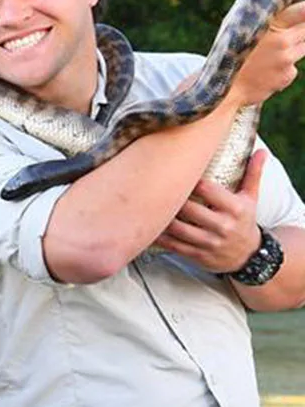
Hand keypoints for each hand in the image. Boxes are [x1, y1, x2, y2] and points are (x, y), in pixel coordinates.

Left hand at [153, 150, 264, 271]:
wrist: (248, 255)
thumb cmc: (244, 220)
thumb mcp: (251, 198)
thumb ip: (253, 174)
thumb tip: (261, 150)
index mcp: (235, 208)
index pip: (207, 189)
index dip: (189, 180)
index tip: (176, 170)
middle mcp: (223, 226)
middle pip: (188, 209)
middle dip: (172, 198)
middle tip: (154, 185)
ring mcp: (209, 243)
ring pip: (178, 228)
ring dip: (161, 217)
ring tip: (148, 203)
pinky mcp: (197, 255)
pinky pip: (172, 245)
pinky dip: (158, 237)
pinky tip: (147, 225)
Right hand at [225, 1, 304, 107]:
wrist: (222, 90)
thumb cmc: (229, 54)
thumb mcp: (237, 29)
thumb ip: (258, 16)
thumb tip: (278, 2)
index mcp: (269, 24)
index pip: (302, 11)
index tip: (304, 11)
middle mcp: (281, 40)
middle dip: (300, 30)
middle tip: (282, 38)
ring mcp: (286, 58)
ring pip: (303, 47)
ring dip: (292, 49)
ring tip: (269, 56)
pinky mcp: (287, 75)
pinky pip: (292, 68)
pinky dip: (282, 70)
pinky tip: (264, 74)